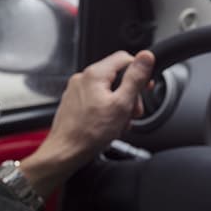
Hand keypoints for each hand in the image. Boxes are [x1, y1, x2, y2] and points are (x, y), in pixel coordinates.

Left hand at [20, 50, 154, 198]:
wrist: (65, 153)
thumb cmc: (89, 133)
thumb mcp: (122, 104)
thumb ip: (136, 78)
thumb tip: (146, 57)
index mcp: (95, 74)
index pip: (124, 58)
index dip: (139, 72)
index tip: (145, 87)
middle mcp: (83, 78)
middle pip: (116, 76)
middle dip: (129, 94)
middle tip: (133, 112)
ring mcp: (77, 91)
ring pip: (107, 90)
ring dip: (119, 105)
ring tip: (120, 123)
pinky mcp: (74, 104)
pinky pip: (97, 100)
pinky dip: (107, 110)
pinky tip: (109, 125)